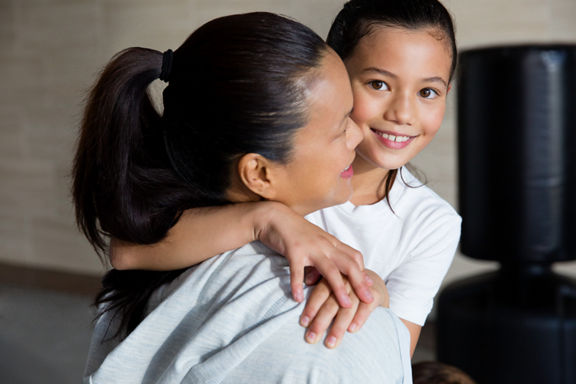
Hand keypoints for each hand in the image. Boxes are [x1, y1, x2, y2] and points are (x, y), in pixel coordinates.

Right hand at [256, 203, 373, 306]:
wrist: (275, 217)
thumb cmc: (295, 232)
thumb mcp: (315, 243)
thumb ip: (324, 258)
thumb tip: (328, 279)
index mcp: (331, 242)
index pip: (354, 257)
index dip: (363, 272)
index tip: (370, 288)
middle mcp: (325, 244)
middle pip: (348, 264)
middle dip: (360, 283)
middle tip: (368, 300)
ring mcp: (310, 247)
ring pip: (329, 269)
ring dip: (339, 288)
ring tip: (345, 305)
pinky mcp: (293, 250)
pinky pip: (297, 270)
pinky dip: (297, 285)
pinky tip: (297, 298)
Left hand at [299, 270, 388, 348]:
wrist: (372, 280)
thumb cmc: (344, 283)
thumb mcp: (330, 278)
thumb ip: (316, 280)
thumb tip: (302, 287)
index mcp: (333, 275)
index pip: (320, 292)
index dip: (312, 308)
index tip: (303, 323)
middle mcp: (347, 280)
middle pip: (332, 303)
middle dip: (321, 322)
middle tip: (311, 338)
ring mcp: (361, 288)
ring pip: (348, 308)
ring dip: (338, 327)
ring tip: (330, 343)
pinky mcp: (375, 294)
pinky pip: (366, 308)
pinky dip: (359, 318)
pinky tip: (352, 330)